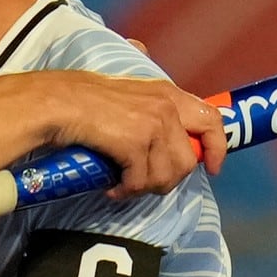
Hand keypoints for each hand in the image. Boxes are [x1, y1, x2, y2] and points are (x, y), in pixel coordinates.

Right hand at [19, 70, 223, 192]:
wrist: (59, 104)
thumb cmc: (87, 100)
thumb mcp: (130, 90)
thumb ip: (150, 96)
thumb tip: (158, 86)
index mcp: (169, 94)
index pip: (213, 120)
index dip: (217, 148)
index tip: (213, 167)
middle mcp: (167, 108)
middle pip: (188, 160)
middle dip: (169, 180)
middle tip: (148, 183)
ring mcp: (153, 126)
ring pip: (166, 176)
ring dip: (145, 188)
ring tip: (125, 185)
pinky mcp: (136, 144)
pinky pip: (141, 182)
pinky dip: (125, 191)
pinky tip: (112, 187)